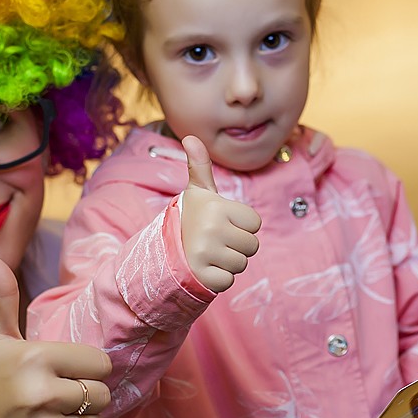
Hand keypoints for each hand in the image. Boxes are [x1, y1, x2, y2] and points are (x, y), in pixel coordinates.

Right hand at [179, 135, 261, 292]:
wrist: (163, 250)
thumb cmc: (190, 218)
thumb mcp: (198, 193)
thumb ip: (200, 166)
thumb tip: (191, 137)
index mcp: (216, 206)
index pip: (255, 223)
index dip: (241, 225)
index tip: (221, 223)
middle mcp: (211, 228)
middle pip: (251, 246)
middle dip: (236, 246)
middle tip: (214, 241)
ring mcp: (206, 253)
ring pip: (242, 264)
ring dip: (228, 263)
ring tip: (209, 253)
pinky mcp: (203, 276)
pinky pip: (228, 281)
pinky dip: (218, 278)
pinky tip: (204, 268)